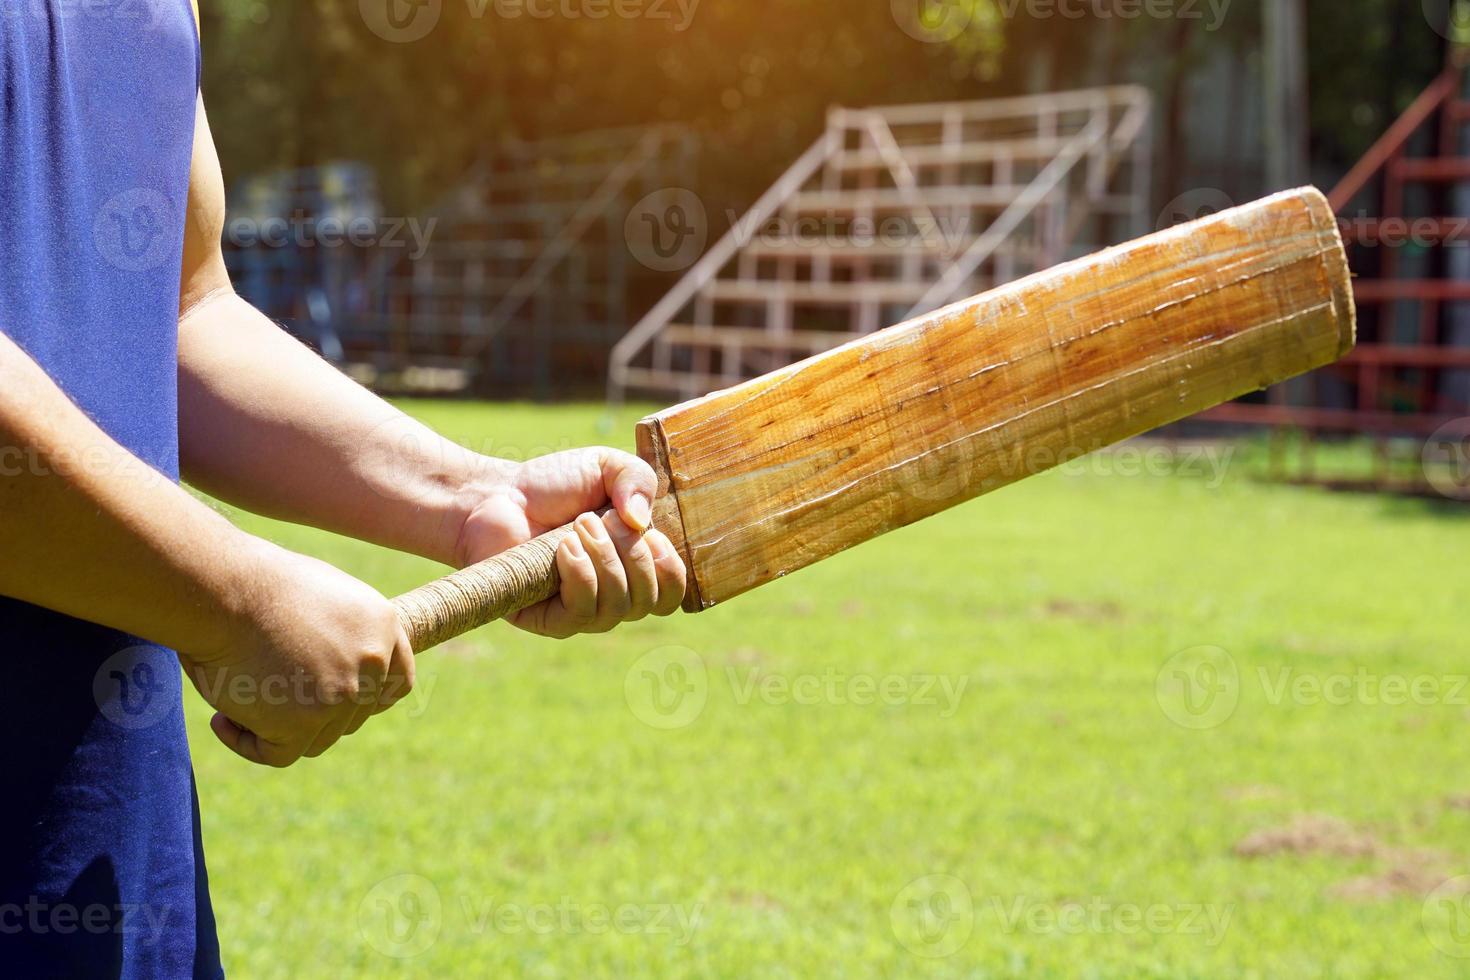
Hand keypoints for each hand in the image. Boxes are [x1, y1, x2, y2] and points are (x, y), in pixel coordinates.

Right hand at [180, 540, 414, 766]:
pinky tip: (221, 721)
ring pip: (318, 737)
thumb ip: (344, 636)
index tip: (343, 703)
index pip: (398, 682)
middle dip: (316, 711)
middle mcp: (371, 662)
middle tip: (270, 692)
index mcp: (381, 626)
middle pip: (353, 714)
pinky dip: (247, 743)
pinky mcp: (302, 724)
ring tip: (239, 696)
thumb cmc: (257, 587)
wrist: (223, 590)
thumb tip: (338, 672)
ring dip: (280, 726)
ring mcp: (341, 696)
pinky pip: (278, 754)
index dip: (372, 698)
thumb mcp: (322, 598)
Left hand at [454, 448, 685, 637]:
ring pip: (619, 607)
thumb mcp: (606, 465)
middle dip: (634, 555)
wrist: (497, 495)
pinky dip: (581, 575)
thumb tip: (643, 522)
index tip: (650, 534)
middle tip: (597, 518)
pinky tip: (564, 548)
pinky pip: (582, 613)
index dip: (670, 569)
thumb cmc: (552, 485)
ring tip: (576, 527)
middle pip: (651, 602)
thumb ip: (638, 479)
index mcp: (634, 566)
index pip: (671, 595)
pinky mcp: (549, 621)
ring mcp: (583, 611)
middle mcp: (614, 595)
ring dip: (604, 559)